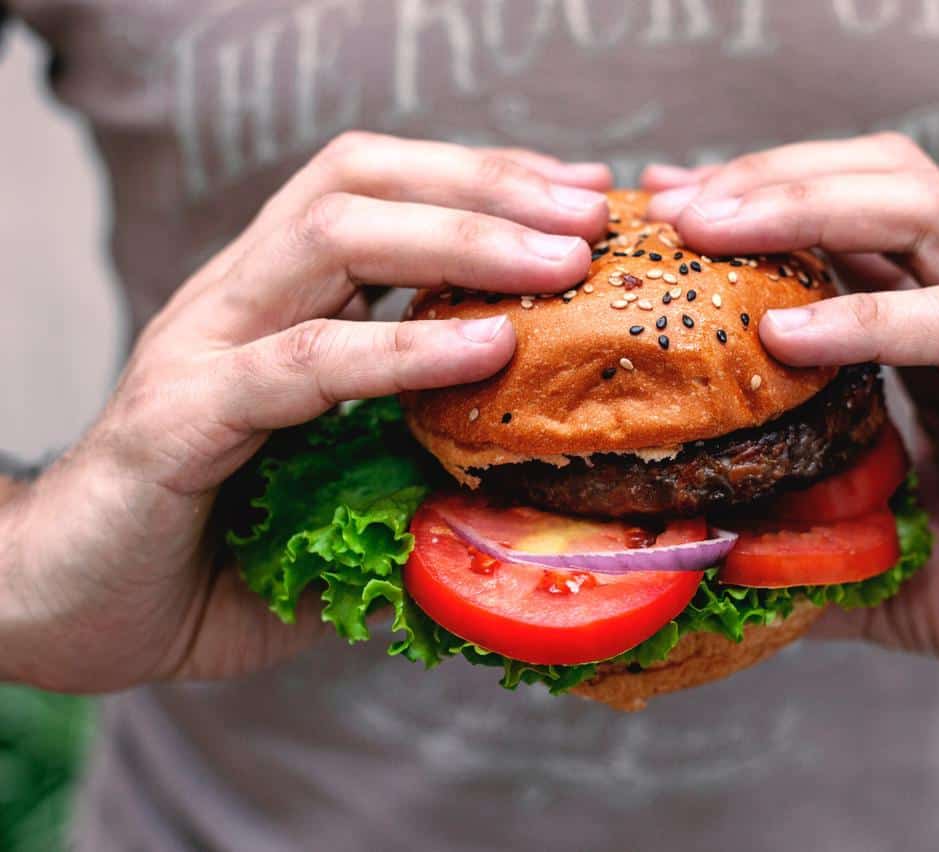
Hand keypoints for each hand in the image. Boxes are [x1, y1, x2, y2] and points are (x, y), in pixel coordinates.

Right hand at [0, 134, 611, 691]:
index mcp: (274, 303)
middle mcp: (237, 301)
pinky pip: (299, 364)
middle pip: (360, 184)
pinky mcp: (177, 420)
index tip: (580, 194)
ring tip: (561, 263)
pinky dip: (400, 348)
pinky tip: (486, 347)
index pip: (379, 193)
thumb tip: (538, 486)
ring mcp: (201, 349)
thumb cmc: (211, 553)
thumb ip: (420, 471)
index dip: (482, 179)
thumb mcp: (339, 497)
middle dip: (487, 185)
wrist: (64, 610)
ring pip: (331, 239)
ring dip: (461, 238)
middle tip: (591, 212)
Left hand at [644, 136, 938, 700]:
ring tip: (714, 230)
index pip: (847, 228)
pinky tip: (793, 336)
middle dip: (768, 178)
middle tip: (672, 207)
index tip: (664, 212)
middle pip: (878, 184)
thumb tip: (707, 561)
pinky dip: (872, 318)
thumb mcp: (891, 565)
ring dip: (806, 207)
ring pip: (921, 215)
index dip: (755, 204)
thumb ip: (807, 550)